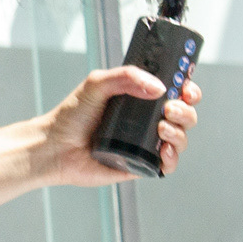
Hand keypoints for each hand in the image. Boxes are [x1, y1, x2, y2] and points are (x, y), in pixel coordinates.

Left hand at [41, 66, 201, 187]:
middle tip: (170, 108)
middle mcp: (146, 121)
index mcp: (140, 99)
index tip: (186, 88)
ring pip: (180, 138)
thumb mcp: (97, 84)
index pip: (175, 92)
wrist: (54, 146)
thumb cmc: (72, 116)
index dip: (188, 89)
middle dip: (186, 110)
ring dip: (179, 132)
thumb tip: (159, 87)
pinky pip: (167, 164)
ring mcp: (145, 143)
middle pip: (184, 115)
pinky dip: (172, 158)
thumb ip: (126, 77)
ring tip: (161, 127)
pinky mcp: (140, 165)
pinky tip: (163, 150)